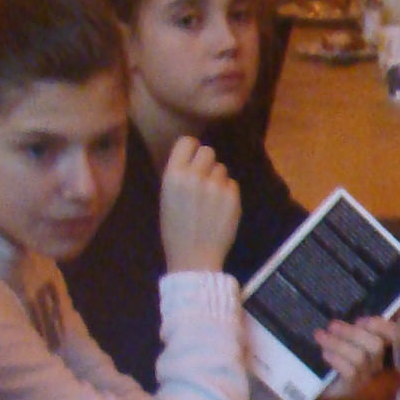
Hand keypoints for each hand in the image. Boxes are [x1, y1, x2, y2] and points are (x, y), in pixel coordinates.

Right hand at [156, 136, 240, 273]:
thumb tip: (192, 157)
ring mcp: (216, 186)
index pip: (187, 142)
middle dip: (206, 163)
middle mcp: (195, 176)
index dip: (191, 149)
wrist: (194, 257)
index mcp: (173, 175)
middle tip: (203, 179)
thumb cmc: (175, 230)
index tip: (192, 158)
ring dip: (217, 179)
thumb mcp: (167, 198)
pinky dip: (227, 193)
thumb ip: (179, 175)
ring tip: (210, 199)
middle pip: (208, 151)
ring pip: (222, 168)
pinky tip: (219, 209)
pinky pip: (232, 184)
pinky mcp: (232, 198)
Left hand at [313, 315, 392, 399]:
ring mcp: (369, 380)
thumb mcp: (350, 344)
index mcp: (384, 352)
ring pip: (360, 357)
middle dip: (353, 333)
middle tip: (332, 325)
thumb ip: (357, 333)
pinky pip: (350, 372)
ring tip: (320, 335)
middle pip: (376, 346)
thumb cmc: (340, 363)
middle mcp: (381, 366)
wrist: (328, 393)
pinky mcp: (355, 389)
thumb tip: (359, 321)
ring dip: (337, 343)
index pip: (397, 337)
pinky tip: (325, 353)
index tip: (361, 320)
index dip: (383, 326)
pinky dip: (336, 359)